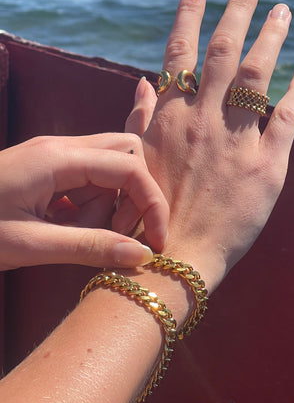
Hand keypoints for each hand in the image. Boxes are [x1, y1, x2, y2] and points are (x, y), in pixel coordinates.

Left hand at [0, 132, 168, 269]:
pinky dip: (90, 202)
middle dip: (133, 192)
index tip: (155, 241)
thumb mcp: (29, 244)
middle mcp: (60, 146)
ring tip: (78, 231)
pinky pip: (87, 176)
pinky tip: (65, 224)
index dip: (151, 203)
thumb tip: (140, 255)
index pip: (129, 167)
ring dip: (109, 200)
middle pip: (125, 152)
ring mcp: (52, 153)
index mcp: (58, 158)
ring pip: (108, 165)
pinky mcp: (46, 166)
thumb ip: (89, 247)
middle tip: (115, 230)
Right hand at [126, 0, 293, 292]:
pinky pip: (288, 115)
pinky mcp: (266, 165)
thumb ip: (139, 115)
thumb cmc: (147, 212)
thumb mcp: (135, 159)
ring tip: (283, 9)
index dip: (190, 12)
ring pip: (254, 73)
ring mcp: (235, 140)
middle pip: (221, 50)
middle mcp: (201, 120)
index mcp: (169, 117)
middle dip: (237, 8)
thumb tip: (144, 78)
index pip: (180, 51)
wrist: (174, 258)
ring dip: (270, 36)